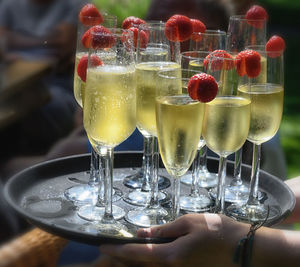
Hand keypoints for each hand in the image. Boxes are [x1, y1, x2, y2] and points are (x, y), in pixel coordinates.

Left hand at [99, 213, 248, 266]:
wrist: (244, 250)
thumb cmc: (217, 231)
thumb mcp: (189, 222)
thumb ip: (164, 229)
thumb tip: (142, 232)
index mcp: (170, 256)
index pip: (136, 254)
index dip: (117, 250)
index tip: (102, 247)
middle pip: (140, 266)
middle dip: (121, 259)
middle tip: (108, 250)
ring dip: (134, 261)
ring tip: (121, 251)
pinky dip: (149, 262)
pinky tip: (146, 253)